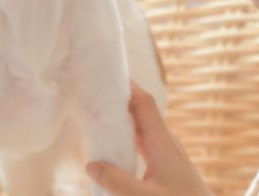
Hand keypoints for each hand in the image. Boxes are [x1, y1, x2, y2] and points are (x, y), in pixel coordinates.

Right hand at [85, 81, 212, 195]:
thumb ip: (118, 182)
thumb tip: (91, 165)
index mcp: (163, 143)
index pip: (145, 104)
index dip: (129, 86)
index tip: (110, 74)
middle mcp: (166, 142)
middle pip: (141, 113)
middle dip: (121, 101)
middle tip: (96, 93)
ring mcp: (167, 153)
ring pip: (142, 129)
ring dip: (124, 120)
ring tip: (100, 114)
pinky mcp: (165, 165)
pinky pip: (144, 143)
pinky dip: (128, 139)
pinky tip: (116, 146)